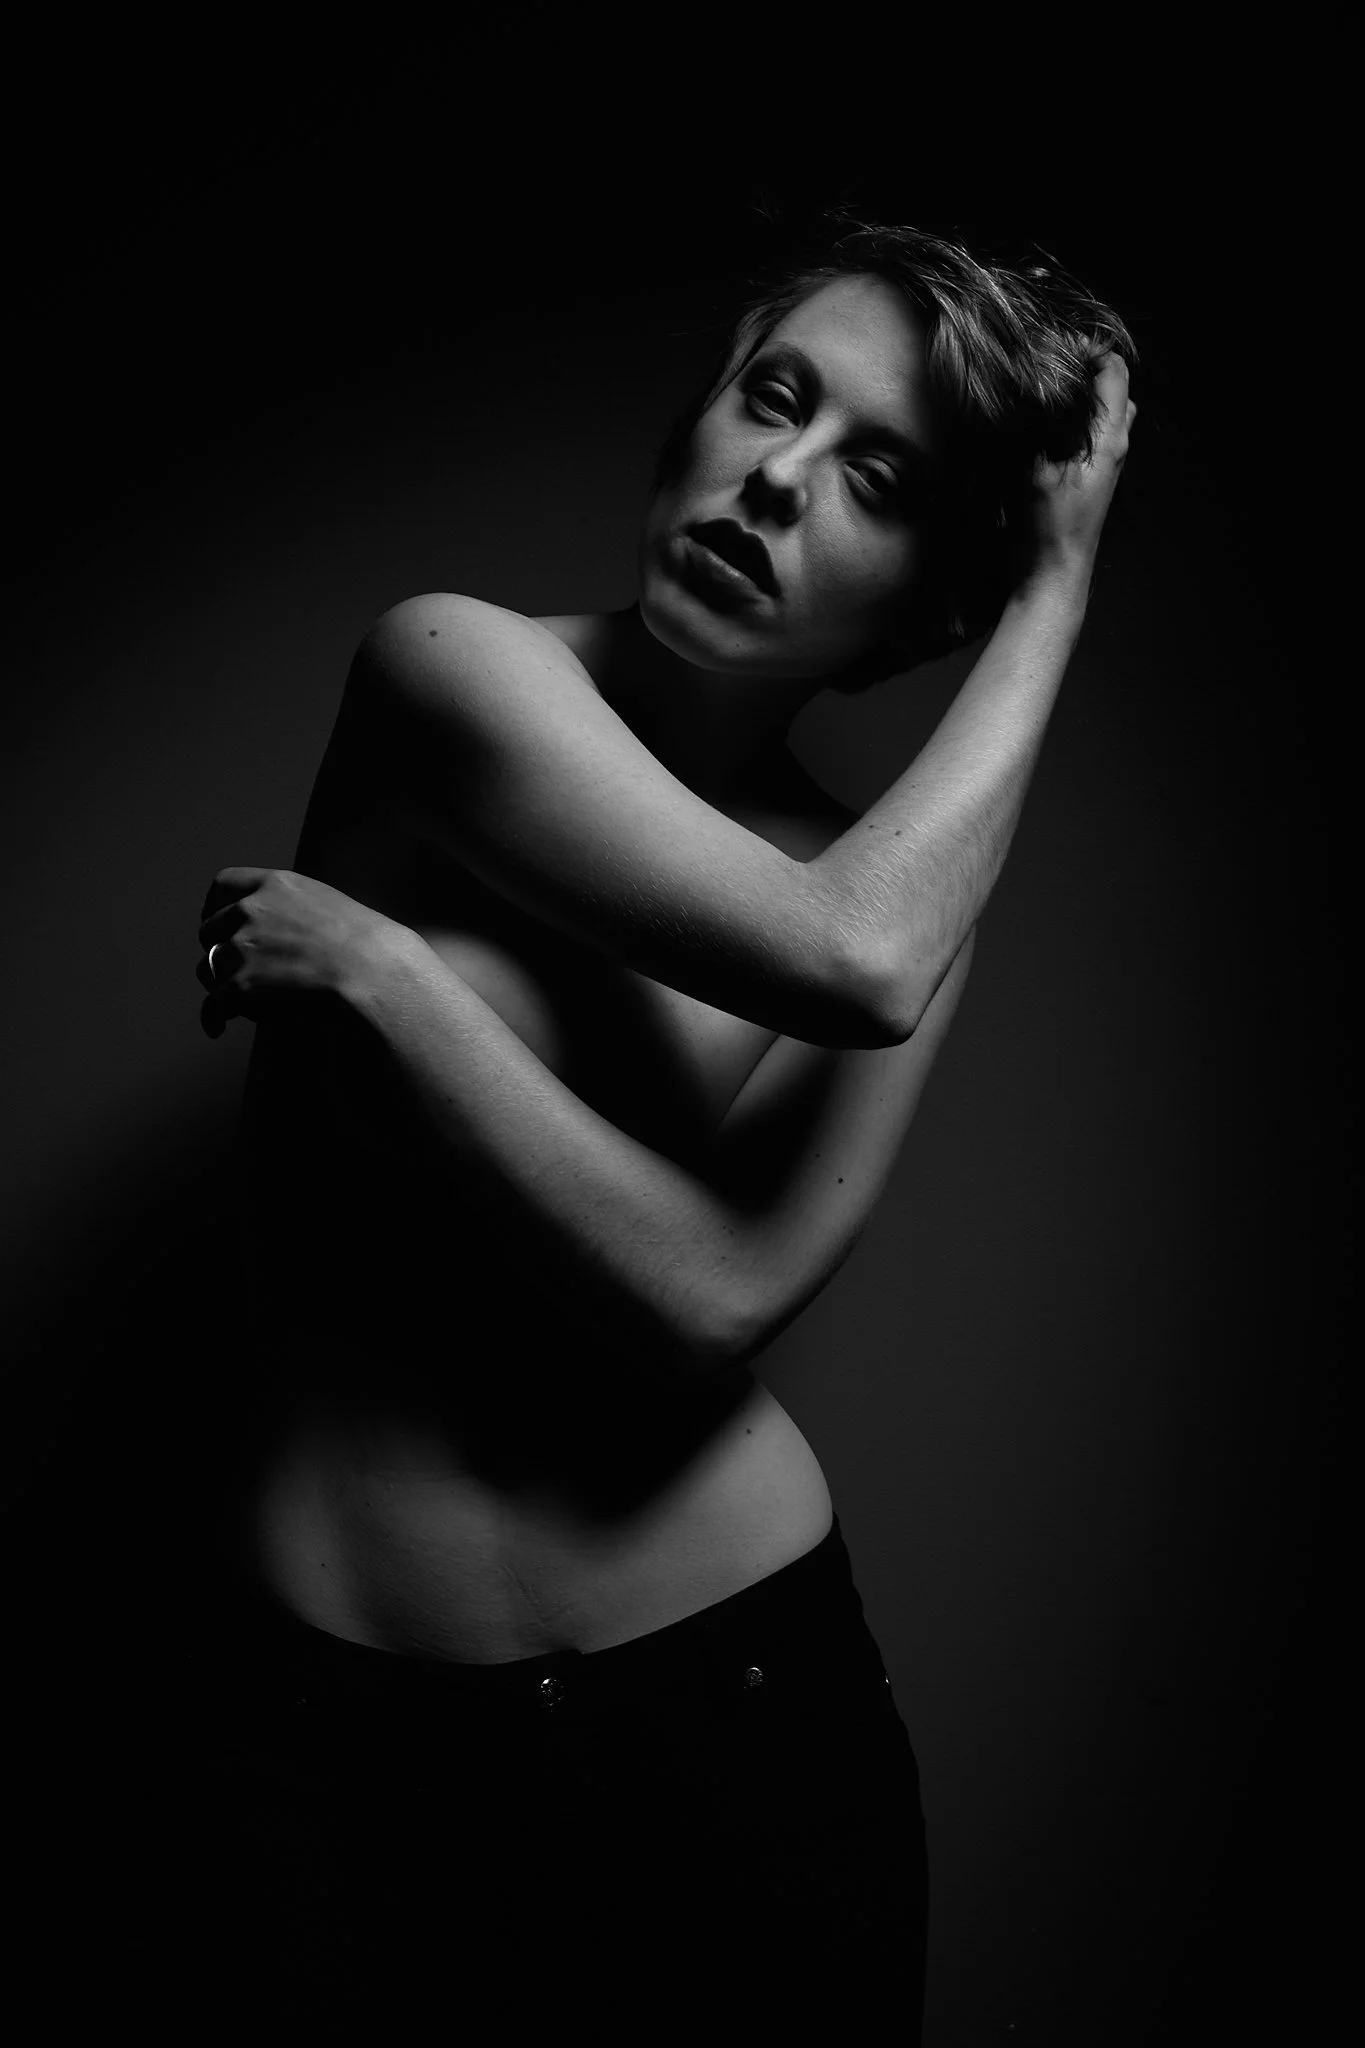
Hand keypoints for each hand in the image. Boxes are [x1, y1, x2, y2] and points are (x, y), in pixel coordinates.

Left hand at [196, 865, 399, 1038]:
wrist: (374, 974)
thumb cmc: (370, 945)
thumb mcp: (329, 904)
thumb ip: (295, 908)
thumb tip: (286, 930)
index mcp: (275, 886)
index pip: (223, 884)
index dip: (214, 906)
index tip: (217, 923)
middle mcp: (251, 911)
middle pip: (209, 930)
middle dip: (217, 950)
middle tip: (232, 969)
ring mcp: (242, 948)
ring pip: (208, 968)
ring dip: (220, 985)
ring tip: (236, 1001)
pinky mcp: (241, 985)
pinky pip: (212, 1005)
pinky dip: (212, 1018)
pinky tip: (216, 1028)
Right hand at [1015, 350, 1136, 584]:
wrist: (1055, 574)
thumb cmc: (1050, 528)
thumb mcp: (1036, 470)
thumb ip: (1039, 425)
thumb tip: (1031, 389)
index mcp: (1110, 438)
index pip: (1113, 372)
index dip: (1090, 350)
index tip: (1058, 345)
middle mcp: (1116, 445)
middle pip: (1116, 388)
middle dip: (1090, 369)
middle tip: (1055, 363)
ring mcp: (1107, 462)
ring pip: (1107, 411)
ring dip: (1086, 394)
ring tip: (1054, 389)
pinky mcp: (1093, 476)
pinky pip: (1094, 433)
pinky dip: (1080, 418)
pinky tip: (1052, 423)